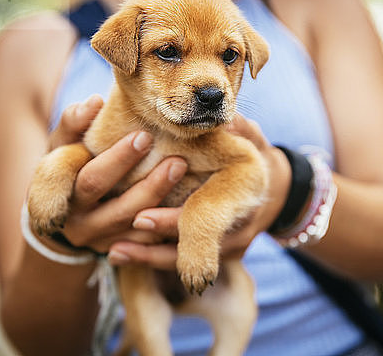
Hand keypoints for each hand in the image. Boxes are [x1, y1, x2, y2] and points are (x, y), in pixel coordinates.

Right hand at [38, 95, 187, 255]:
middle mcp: (80, 223)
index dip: (117, 160)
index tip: (144, 135)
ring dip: (164, 204)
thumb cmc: (68, 165)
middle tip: (178, 160)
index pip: (91, 178)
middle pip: (119, 207)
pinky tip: (191, 205)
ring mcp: (101, 242)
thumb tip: (94, 103)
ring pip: (138, 228)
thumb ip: (73, 123)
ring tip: (186, 176)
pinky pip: (149, 244)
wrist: (60, 214)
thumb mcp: (62, 144)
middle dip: (149, 184)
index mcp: (64, 193)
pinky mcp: (121, 251)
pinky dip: (169, 226)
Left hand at [107, 115, 291, 266]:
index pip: (208, 217)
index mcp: (247, 194)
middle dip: (153, 244)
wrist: (269, 184)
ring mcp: (230, 247)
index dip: (174, 221)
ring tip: (113, 253)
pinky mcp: (217, 256)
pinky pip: (183, 262)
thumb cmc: (252, 152)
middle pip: (191, 246)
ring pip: (185, 260)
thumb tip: (222, 122)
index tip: (141, 218)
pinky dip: (154, 258)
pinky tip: (122, 255)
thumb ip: (238, 128)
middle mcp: (240, 228)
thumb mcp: (250, 136)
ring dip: (148, 257)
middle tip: (115, 242)